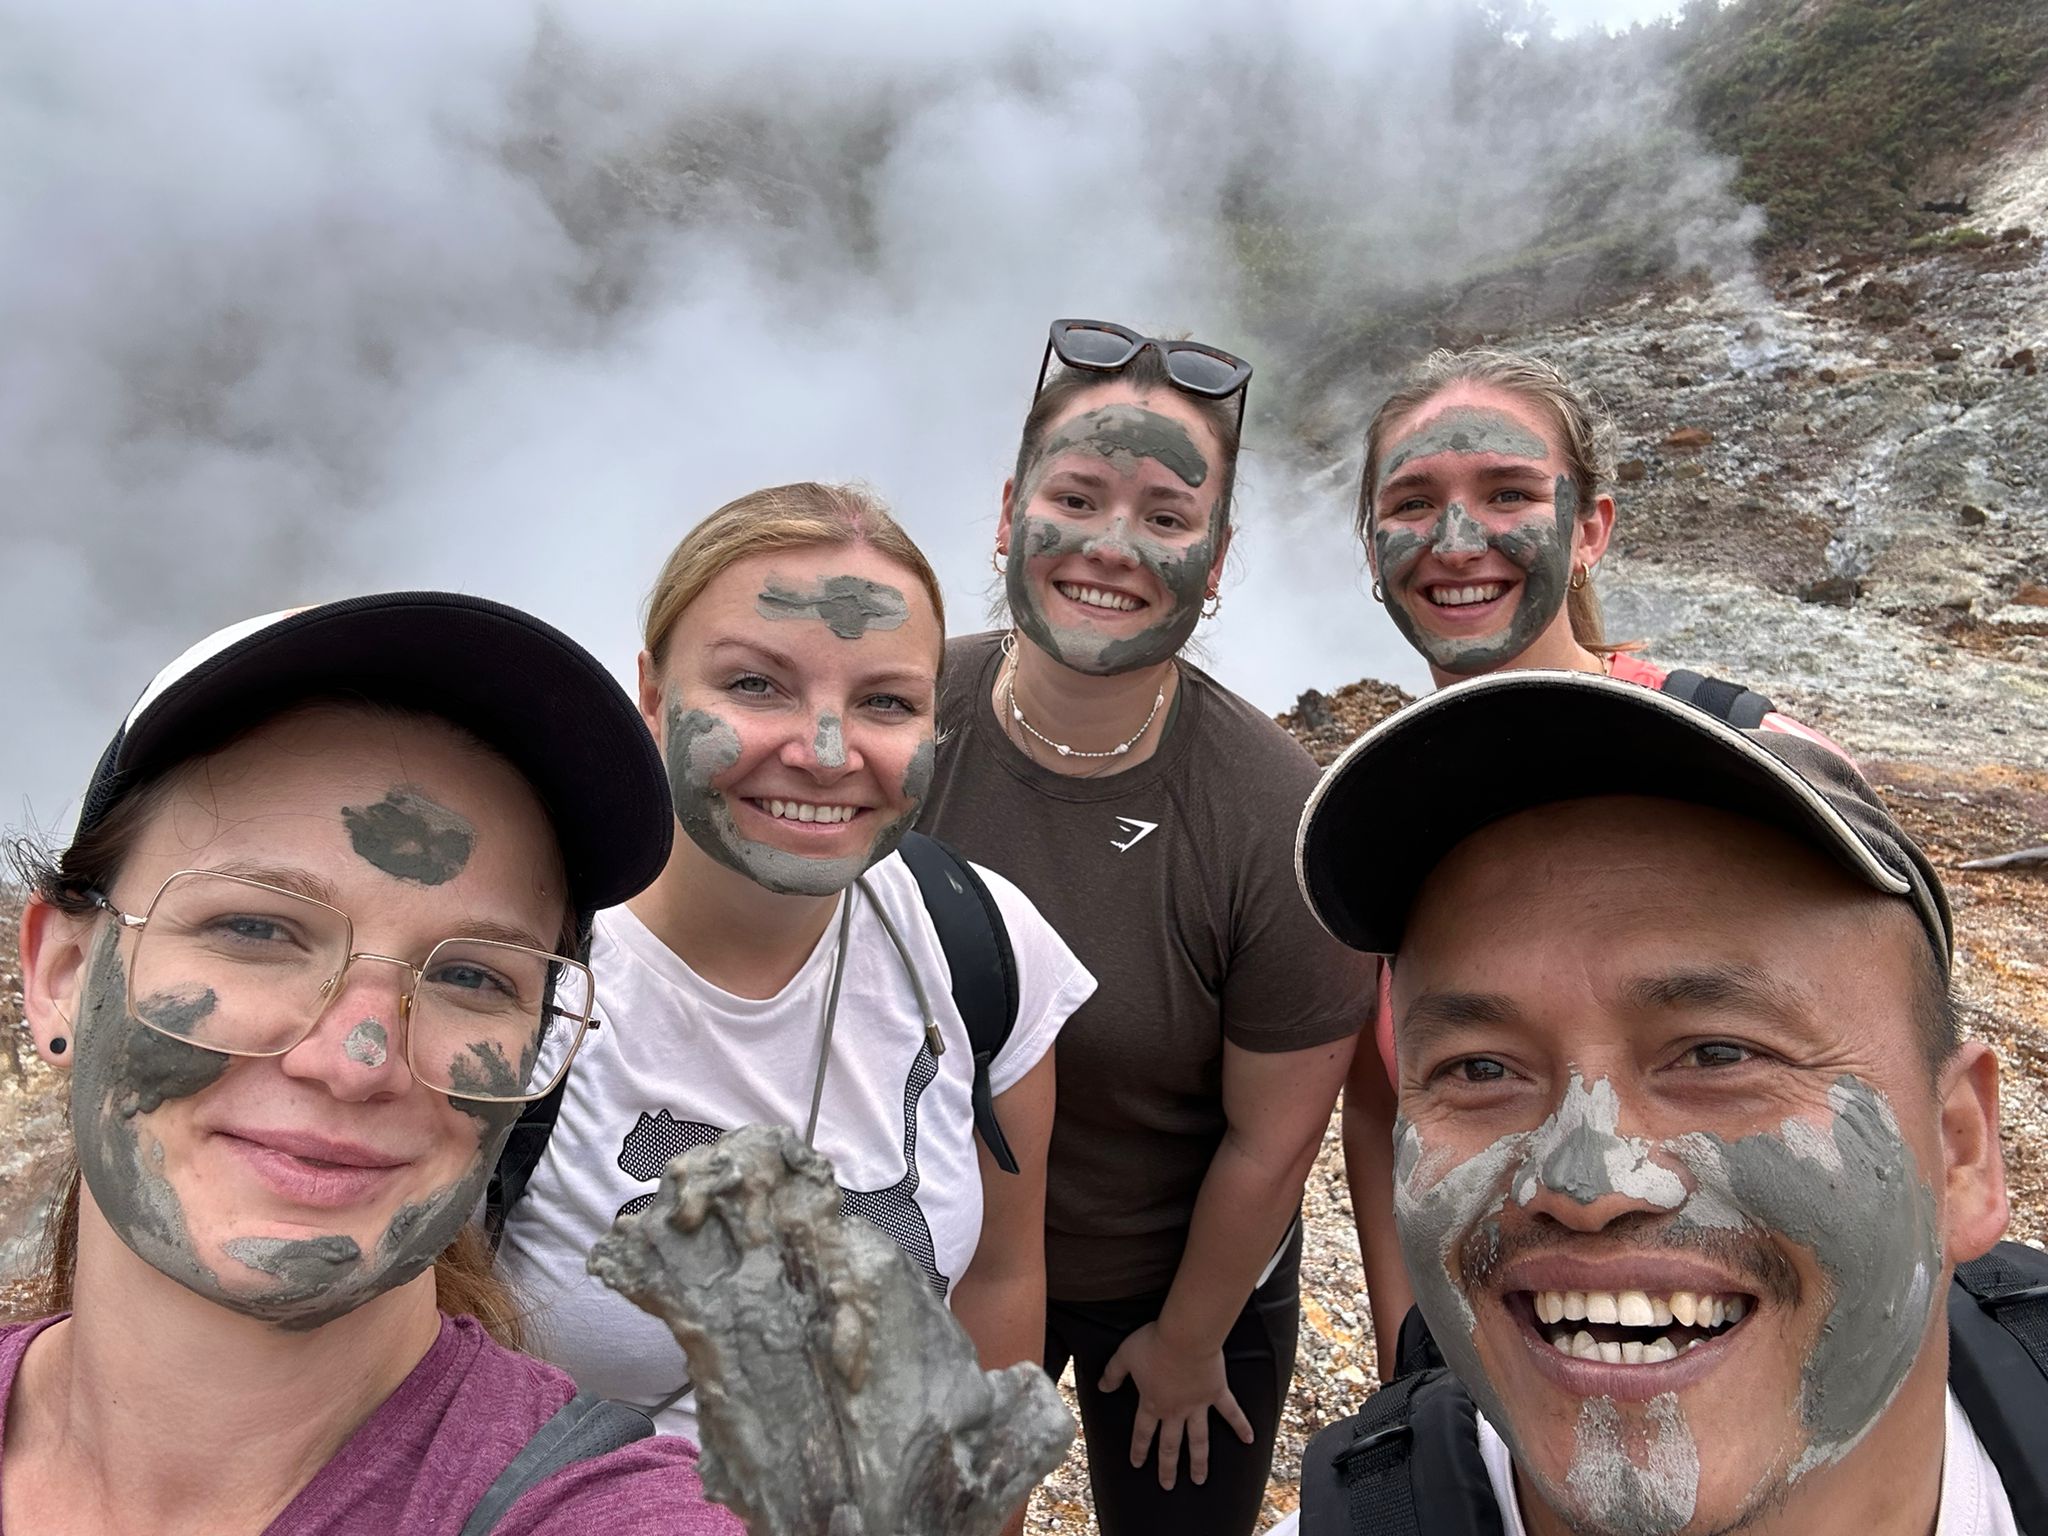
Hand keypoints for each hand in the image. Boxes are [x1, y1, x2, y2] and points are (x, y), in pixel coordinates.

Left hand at [1097, 1321, 1253, 1490]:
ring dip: (1199, 1461)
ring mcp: (1198, 1405)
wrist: (1185, 1336)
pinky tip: (1249, 1440)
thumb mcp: (1125, 1356)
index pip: (1142, 1432)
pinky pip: (1231, 1413)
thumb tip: (1102, 1387)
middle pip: (1170, 1445)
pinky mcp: (1217, 1393)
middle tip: (1167, 1485)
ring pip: (1199, 1440)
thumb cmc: (1154, 1344)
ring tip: (1199, 1480)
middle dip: (1167, 1467)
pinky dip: (1241, 1426)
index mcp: (1152, 1403)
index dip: (1139, 1449)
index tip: (1137, 1465)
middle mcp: (1175, 1410)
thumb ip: (1113, 1373)